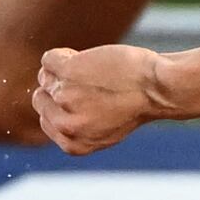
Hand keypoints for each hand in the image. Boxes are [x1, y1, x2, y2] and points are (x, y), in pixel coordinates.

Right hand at [32, 43, 167, 154]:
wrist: (158, 88)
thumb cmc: (135, 106)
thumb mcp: (104, 131)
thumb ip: (75, 126)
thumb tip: (43, 102)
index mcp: (73, 144)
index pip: (45, 120)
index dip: (61, 105)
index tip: (85, 98)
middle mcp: (66, 125)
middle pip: (41, 98)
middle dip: (58, 87)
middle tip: (89, 83)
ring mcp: (65, 97)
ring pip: (45, 76)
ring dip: (65, 70)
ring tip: (92, 72)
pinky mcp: (68, 72)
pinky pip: (48, 60)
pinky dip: (62, 55)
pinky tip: (83, 58)